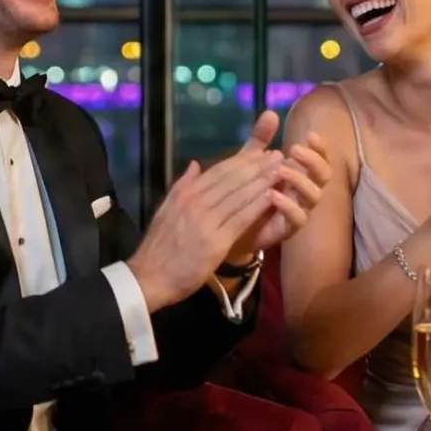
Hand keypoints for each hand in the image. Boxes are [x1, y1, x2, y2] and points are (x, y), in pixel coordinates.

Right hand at [126, 111, 296, 309]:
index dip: (243, 161)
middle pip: (232, 179)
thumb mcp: (165, 210)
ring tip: (280, 171)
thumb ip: (181, 186)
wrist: (149, 277)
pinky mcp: (215, 242)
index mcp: (185, 194)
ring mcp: (206, 221)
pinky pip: (240, 219)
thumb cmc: (159, 248)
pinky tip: (272, 197)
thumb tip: (195, 164)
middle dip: (257, 166)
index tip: (261, 152)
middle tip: (278, 156)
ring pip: (239, 196)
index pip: (219, 171)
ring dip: (262, 182)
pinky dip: (257, 206)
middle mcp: (196, 202)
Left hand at [230, 129, 331, 260]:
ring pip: (314, 196)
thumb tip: (270, 112)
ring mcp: (299, 210)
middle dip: (313, 160)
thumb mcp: (249, 161)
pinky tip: (272, 195)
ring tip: (281, 170)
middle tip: (294, 149)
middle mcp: (304, 191)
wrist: (229, 225)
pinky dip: (288, 205)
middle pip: (324, 175)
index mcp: (300, 173)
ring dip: (300, 180)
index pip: (320, 158)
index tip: (311, 134)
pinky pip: (298, 218)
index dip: (320, 147)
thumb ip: (260, 139)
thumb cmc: (244, 191)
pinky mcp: (289, 228)